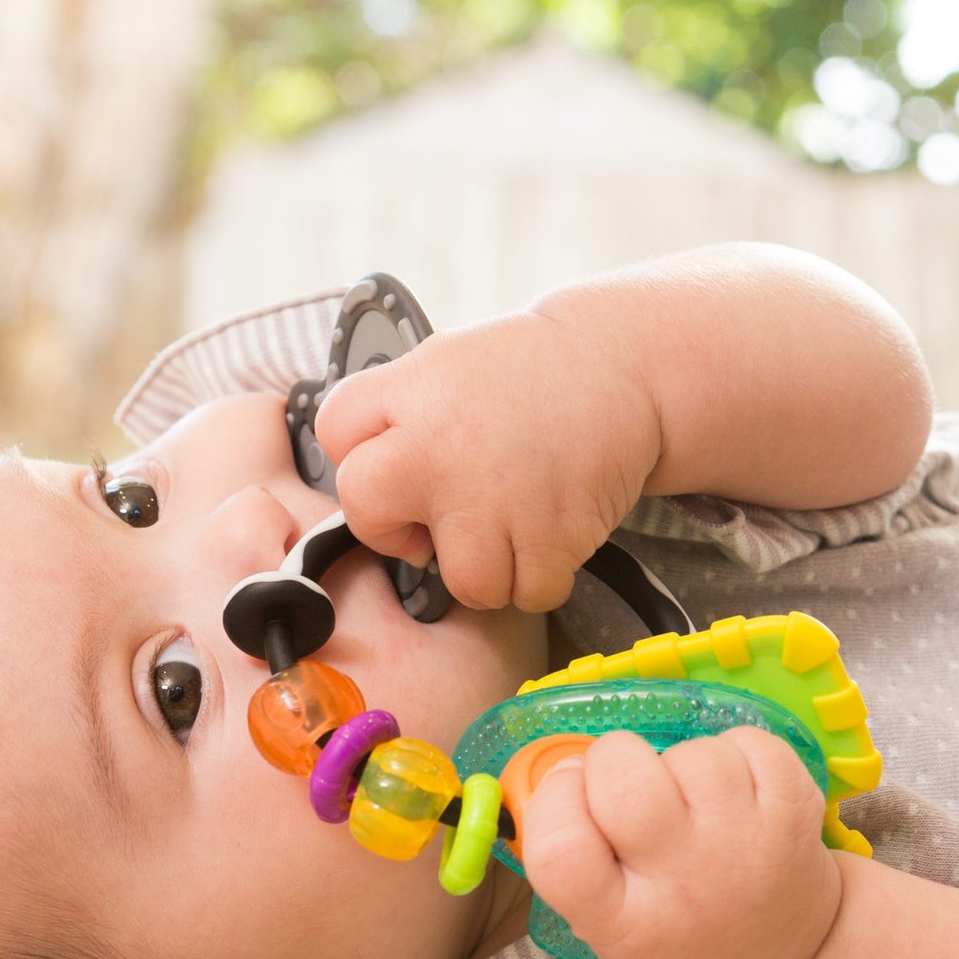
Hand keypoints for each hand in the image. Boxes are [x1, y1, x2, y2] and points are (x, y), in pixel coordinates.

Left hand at [314, 303, 661, 611]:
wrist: (623, 364)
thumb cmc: (526, 379)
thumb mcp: (444, 367)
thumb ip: (391, 418)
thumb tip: (360, 485)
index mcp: (411, 390)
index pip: (334, 433)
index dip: (361, 455)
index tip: (398, 459)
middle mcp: (440, 444)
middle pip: (365, 512)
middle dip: (395, 529)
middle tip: (439, 515)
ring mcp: (493, 496)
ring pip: (461, 580)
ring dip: (487, 566)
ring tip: (510, 521)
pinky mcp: (551, 535)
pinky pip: (527, 593)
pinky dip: (541, 576)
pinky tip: (549, 531)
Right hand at [519, 727, 843, 958]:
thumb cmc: (672, 936)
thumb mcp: (604, 929)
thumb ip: (571, 859)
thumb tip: (564, 767)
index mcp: (623, 924)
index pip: (560, 849)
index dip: (553, 803)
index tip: (569, 797)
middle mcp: (685, 884)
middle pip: (622, 777)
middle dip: (610, 762)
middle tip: (626, 790)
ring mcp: (747, 845)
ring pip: (689, 753)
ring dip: (679, 762)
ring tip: (690, 803)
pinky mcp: (796, 811)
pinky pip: (745, 742)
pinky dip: (733, 752)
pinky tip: (733, 792)